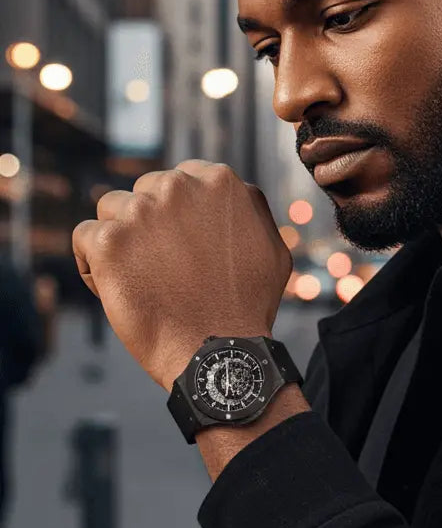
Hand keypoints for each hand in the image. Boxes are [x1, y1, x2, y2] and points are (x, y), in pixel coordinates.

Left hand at [72, 160, 292, 390]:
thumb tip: (234, 193)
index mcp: (219, 181)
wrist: (217, 349)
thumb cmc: (249, 304)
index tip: (180, 240)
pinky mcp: (109, 241)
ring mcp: (141, 212)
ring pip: (111, 209)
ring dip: (121, 239)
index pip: (180, 178)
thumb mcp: (271, 246)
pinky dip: (93, 263)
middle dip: (149, 223)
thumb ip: (250, 209)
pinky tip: (117, 286)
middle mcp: (179, 186)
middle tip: (165, 266)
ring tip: (142, 277)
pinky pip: (84, 238)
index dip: (177, 212)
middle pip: (144, 191)